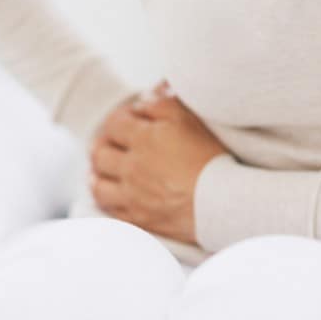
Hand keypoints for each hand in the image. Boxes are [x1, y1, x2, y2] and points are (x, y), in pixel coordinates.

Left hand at [88, 79, 228, 243]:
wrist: (222, 201)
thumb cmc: (210, 157)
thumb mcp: (189, 118)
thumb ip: (162, 105)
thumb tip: (143, 100)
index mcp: (141, 139)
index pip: (113, 124)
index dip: (119, 119)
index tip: (130, 121)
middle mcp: (130, 167)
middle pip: (100, 154)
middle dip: (103, 145)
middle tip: (110, 145)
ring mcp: (132, 195)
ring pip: (99, 185)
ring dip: (98, 175)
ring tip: (104, 171)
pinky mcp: (139, 219)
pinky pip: (111, 210)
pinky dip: (107, 201)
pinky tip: (113, 196)